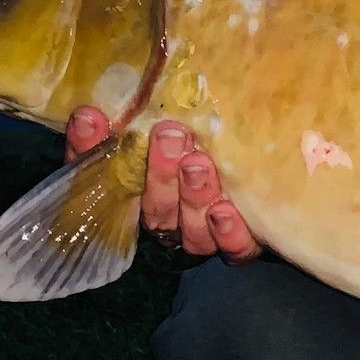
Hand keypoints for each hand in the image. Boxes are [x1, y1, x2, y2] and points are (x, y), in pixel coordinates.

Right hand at [64, 107, 262, 264]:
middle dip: (161, 173)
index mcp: (141, 192)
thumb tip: (87, 111)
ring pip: (191, 230)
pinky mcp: (240, 244)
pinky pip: (232, 248)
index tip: (91, 120)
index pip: (106, 178)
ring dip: (193, 196)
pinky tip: (225, 212)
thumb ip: (134, 120)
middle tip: (170, 136)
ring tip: (198, 164)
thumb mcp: (175, 123)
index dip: (91, 151)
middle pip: (156, 208)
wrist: (272, 169)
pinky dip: (228, 233)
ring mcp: (204, 234)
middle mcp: (169, 218)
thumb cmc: (208, 141)